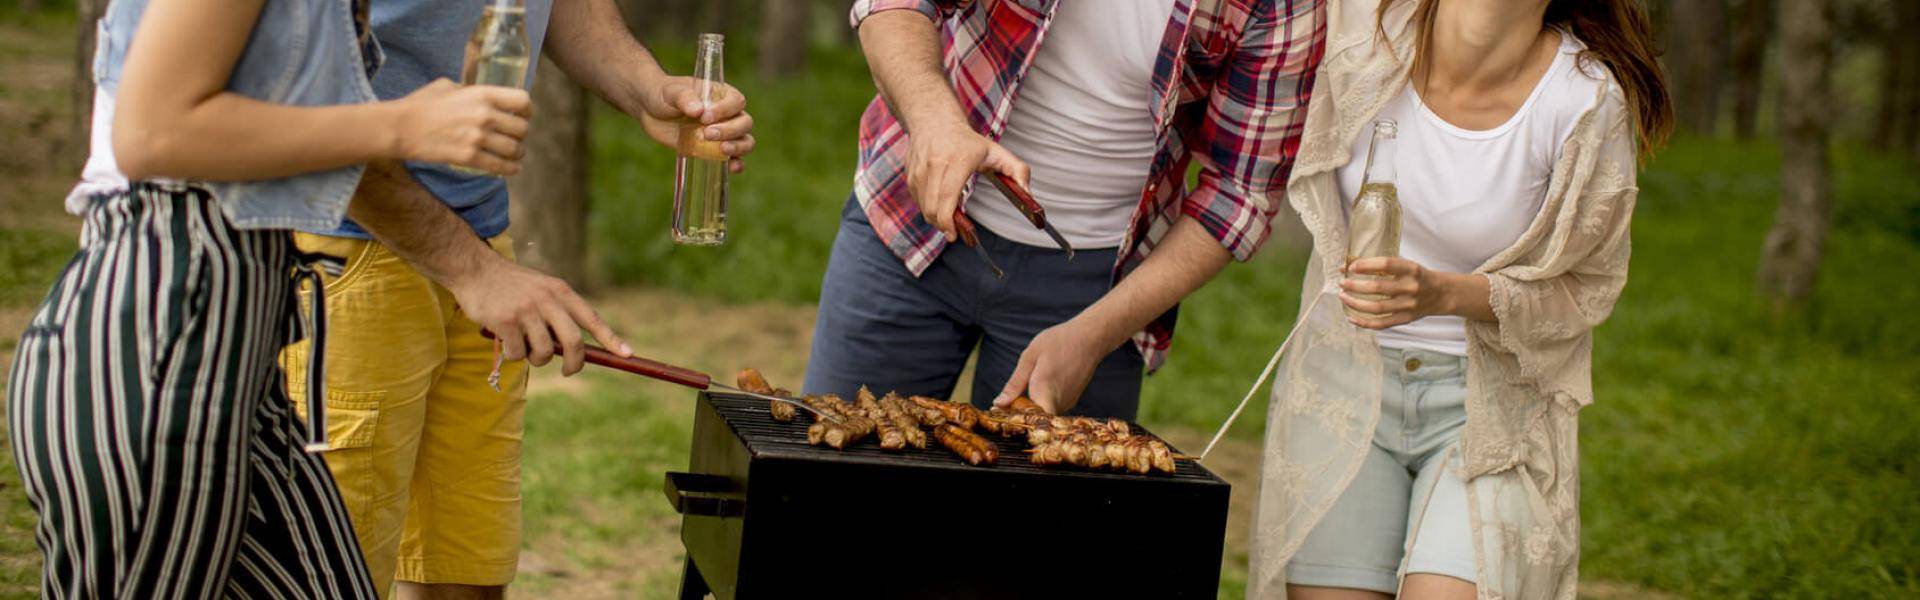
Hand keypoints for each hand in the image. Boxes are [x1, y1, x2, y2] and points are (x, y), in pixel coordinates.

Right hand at [390, 79, 531, 175]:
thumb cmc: (420, 104)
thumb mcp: (446, 86)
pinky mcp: (469, 157)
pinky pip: (500, 166)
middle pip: (522, 129)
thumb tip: (478, 96)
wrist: (400, 127)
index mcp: (482, 94)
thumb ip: (467, 91)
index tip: (523, 116)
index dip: (526, 110)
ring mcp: (478, 137)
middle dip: (521, 135)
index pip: (522, 101)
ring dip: (518, 154)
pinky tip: (512, 169)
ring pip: (514, 150)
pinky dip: (510, 169)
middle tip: (516, 138)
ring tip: (515, 154)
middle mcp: (485, 115)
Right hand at [446, 256, 632, 375]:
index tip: (627, 355)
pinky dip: (513, 355)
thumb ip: (557, 314)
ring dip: (535, 358)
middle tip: (569, 371)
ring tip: (523, 345)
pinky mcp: (506, 322)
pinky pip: (518, 354)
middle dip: (576, 364)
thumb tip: (574, 352)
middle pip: (573, 342)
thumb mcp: (541, 289)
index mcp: (560, 291)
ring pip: (544, 353)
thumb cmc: (511, 285)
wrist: (475, 269)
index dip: (611, 339)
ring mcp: (526, 311)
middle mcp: (547, 300)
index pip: (592, 318)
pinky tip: (504, 339)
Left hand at [633, 76, 754, 172]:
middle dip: (730, 131)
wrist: (651, 110)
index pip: (735, 102)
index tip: (704, 117)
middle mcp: (728, 114)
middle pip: (744, 123)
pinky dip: (736, 164)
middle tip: (707, 134)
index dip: (724, 110)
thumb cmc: (664, 94)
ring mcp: (723, 133)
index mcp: (721, 95)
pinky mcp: (714, 150)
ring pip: (744, 141)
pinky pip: (733, 159)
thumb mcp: (671, 92)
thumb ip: (684, 98)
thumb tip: (698, 110)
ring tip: (722, 150)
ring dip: (738, 147)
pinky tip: (732, 167)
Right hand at [907, 122, 1029, 241]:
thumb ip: (1018, 173)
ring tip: (948, 217)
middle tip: (954, 232)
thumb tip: (1029, 196)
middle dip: (943, 226)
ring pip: (923, 207)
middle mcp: (935, 164)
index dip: (948, 222)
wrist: (934, 121)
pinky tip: (938, 204)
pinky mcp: (910, 174)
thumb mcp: (996, 152)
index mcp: (958, 160)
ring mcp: (919, 170)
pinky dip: (927, 208)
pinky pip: (917, 201)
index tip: (954, 235)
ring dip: (935, 218)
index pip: (947, 198)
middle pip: (933, 208)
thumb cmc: (968, 141)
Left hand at [991, 318, 1115, 414]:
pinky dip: (1041, 403)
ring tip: (1016, 397)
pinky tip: (1034, 390)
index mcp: (1044, 390)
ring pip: (1043, 414)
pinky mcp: (1072, 401)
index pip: (1027, 420)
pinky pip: (1051, 408)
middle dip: (1017, 414)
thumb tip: (998, 403)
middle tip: (1002, 405)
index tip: (997, 413)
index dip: (1012, 420)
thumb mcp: (1029, 357)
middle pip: (1034, 420)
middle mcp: (1058, 402)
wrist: (1090, 338)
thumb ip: (1015, 384)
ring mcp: (1067, 403)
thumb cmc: (1058, 342)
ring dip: (1029, 408)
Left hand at [1338, 257, 1460, 328]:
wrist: (1443, 294)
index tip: (1351, 267)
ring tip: (1343, 296)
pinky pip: (1381, 324)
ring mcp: (1408, 306)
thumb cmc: (1418, 277)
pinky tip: (1351, 317)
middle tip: (1342, 283)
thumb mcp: (1405, 266)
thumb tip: (1346, 265)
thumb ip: (1379, 266)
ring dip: (1355, 303)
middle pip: (1377, 288)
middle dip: (1354, 286)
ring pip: (1376, 308)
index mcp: (1412, 269)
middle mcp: (1411, 287)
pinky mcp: (1406, 319)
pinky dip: (1364, 322)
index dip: (1366, 265)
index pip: (1386, 265)